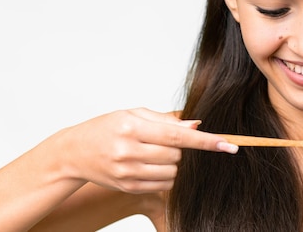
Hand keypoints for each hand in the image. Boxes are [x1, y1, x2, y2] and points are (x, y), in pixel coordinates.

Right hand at [58, 108, 236, 193]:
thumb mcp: (133, 114)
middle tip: (165, 140)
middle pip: (177, 156)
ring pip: (172, 172)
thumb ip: (165, 120)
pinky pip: (162, 184)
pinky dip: (165, 174)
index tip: (229, 144)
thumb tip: (196, 126)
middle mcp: (129, 152)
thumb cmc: (106, 127)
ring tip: (155, 152)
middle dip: (181, 149)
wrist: (74, 152)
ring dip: (174, 163)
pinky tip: (150, 164)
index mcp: (131, 128)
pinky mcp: (128, 187)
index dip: (206, 141)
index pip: (177, 137)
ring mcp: (128, 173)